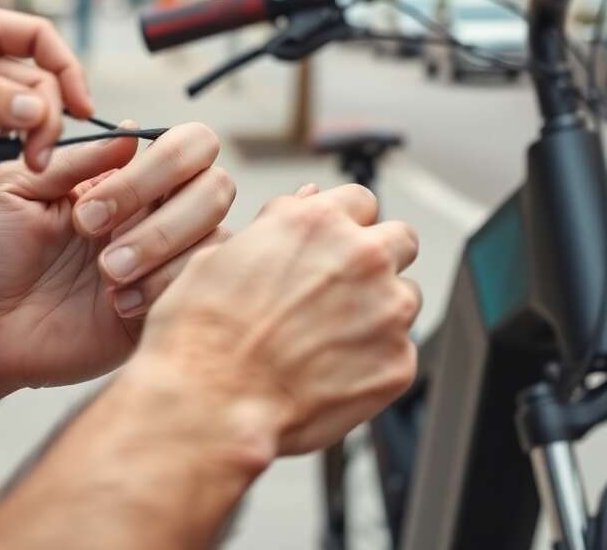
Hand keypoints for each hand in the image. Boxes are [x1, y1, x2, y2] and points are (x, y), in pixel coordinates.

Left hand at [0, 123, 234, 390]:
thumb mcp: (19, 188)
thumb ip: (76, 159)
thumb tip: (133, 130)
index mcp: (130, 180)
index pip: (190, 147)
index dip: (159, 165)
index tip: (90, 204)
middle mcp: (159, 215)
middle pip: (217, 187)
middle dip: (160, 212)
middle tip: (96, 240)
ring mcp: (169, 263)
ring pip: (218, 237)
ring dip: (160, 250)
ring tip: (105, 275)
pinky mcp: (168, 308)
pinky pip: (200, 288)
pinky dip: (160, 289)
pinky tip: (116, 305)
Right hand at [134, 184, 421, 454]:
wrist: (209, 405)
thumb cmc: (200, 335)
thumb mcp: (220, 255)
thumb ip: (276, 225)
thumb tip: (303, 204)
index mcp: (318, 223)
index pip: (361, 202)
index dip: (345, 226)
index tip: (333, 248)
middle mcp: (362, 258)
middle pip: (400, 240)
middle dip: (378, 260)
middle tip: (343, 291)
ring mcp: (387, 312)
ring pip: (406, 298)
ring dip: (380, 312)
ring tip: (331, 341)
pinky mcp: (398, 364)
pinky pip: (400, 352)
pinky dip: (375, 362)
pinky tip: (333, 375)